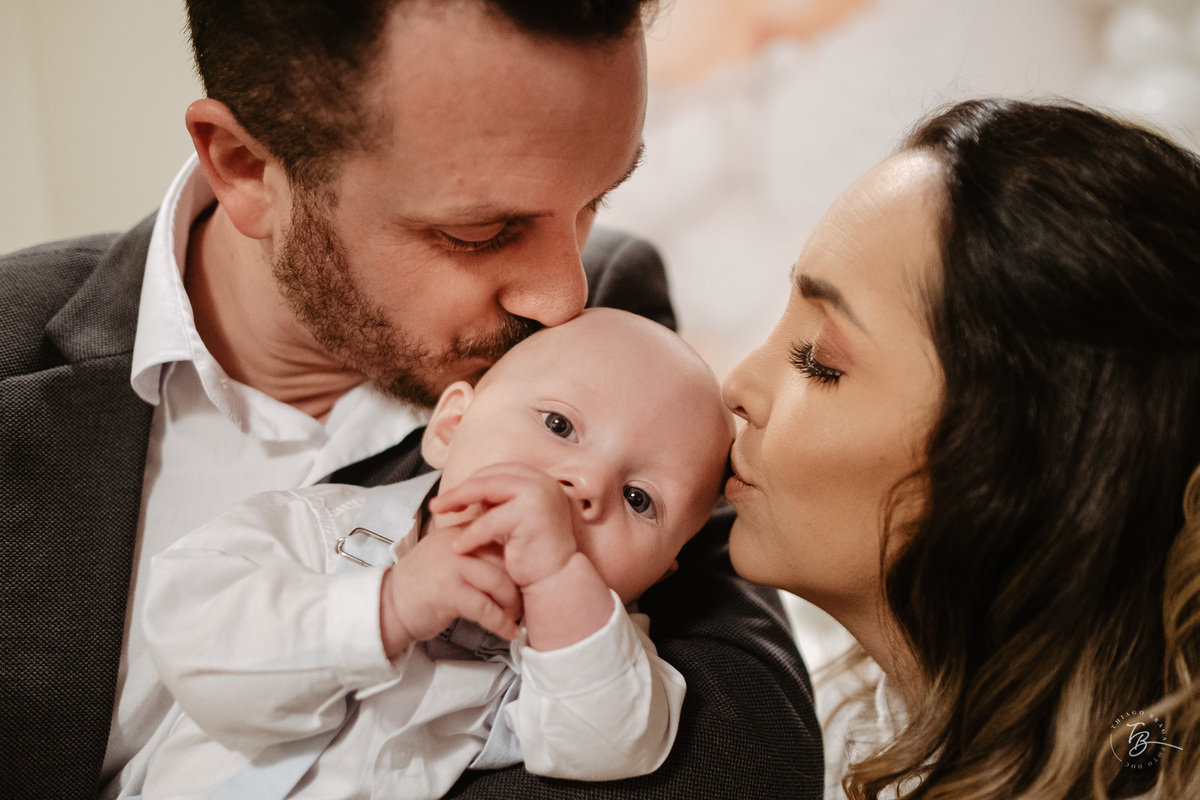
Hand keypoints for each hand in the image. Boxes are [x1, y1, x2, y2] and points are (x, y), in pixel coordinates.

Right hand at [380, 523, 521, 658]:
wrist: (387, 607)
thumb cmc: (420, 586)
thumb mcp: (446, 558)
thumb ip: (472, 553)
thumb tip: (511, 562)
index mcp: (457, 534)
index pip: (497, 538)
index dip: (516, 560)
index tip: (526, 577)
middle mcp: (456, 545)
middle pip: (503, 560)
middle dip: (519, 584)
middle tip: (522, 602)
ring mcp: (452, 567)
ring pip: (498, 583)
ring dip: (513, 605)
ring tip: (516, 617)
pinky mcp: (448, 592)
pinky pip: (486, 607)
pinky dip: (501, 622)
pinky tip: (508, 632)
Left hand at [430, 463, 577, 588]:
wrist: (556, 580)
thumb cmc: (532, 553)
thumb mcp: (513, 518)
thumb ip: (497, 501)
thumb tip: (467, 492)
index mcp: (538, 478)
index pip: (496, 471)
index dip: (471, 482)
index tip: (450, 498)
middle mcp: (542, 481)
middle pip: (489, 476)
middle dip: (459, 490)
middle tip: (436, 505)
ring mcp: (539, 494)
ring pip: (486, 489)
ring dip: (457, 500)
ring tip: (438, 514)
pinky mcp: (531, 514)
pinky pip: (491, 520)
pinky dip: (471, 533)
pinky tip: (458, 547)